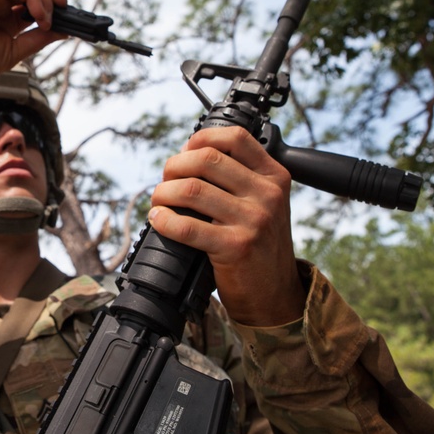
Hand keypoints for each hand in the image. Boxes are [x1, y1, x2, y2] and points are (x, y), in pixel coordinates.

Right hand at [0, 0, 67, 80]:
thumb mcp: (15, 52)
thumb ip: (38, 39)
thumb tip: (64, 31)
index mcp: (13, 23)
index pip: (43, 10)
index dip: (60, 14)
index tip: (77, 25)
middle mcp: (7, 7)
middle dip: (59, 0)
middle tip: (70, 15)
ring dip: (48, 0)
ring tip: (47, 20)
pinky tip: (40, 14)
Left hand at [147, 126, 304, 326]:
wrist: (275, 294)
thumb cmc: (260, 246)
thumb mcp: (264, 203)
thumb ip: (238, 178)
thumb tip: (187, 155)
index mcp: (274, 176)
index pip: (235, 138)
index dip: (201, 139)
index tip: (184, 152)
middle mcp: (267, 194)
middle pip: (207, 159)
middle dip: (174, 167)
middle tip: (165, 181)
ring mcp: (254, 220)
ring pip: (192, 190)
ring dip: (163, 193)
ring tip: (159, 202)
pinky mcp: (236, 247)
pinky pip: (187, 226)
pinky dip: (164, 220)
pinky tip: (158, 220)